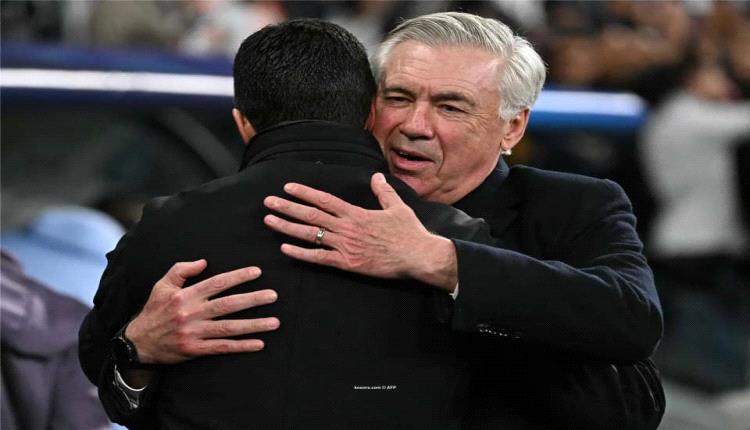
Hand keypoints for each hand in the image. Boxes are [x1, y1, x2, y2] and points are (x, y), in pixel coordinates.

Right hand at [126, 260, 279, 364]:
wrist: (138, 342)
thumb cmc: (154, 310)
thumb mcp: (162, 285)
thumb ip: (181, 270)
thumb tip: (204, 261)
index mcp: (185, 296)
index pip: (216, 283)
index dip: (238, 277)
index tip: (257, 272)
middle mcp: (191, 313)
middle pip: (227, 305)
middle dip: (253, 300)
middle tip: (273, 295)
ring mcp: (194, 333)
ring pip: (229, 328)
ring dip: (254, 325)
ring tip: (275, 322)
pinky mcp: (195, 350)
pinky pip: (222, 348)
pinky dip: (241, 346)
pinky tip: (259, 343)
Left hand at [263, 173, 457, 290]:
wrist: (418, 256)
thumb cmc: (409, 232)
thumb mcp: (397, 207)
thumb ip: (383, 192)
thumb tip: (377, 177)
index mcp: (357, 213)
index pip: (324, 200)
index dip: (304, 193)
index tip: (287, 188)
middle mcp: (347, 227)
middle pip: (311, 215)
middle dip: (287, 208)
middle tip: (268, 202)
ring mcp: (346, 246)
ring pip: (311, 235)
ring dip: (287, 227)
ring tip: (269, 221)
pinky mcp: (348, 264)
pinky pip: (319, 258)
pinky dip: (301, 253)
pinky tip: (285, 248)